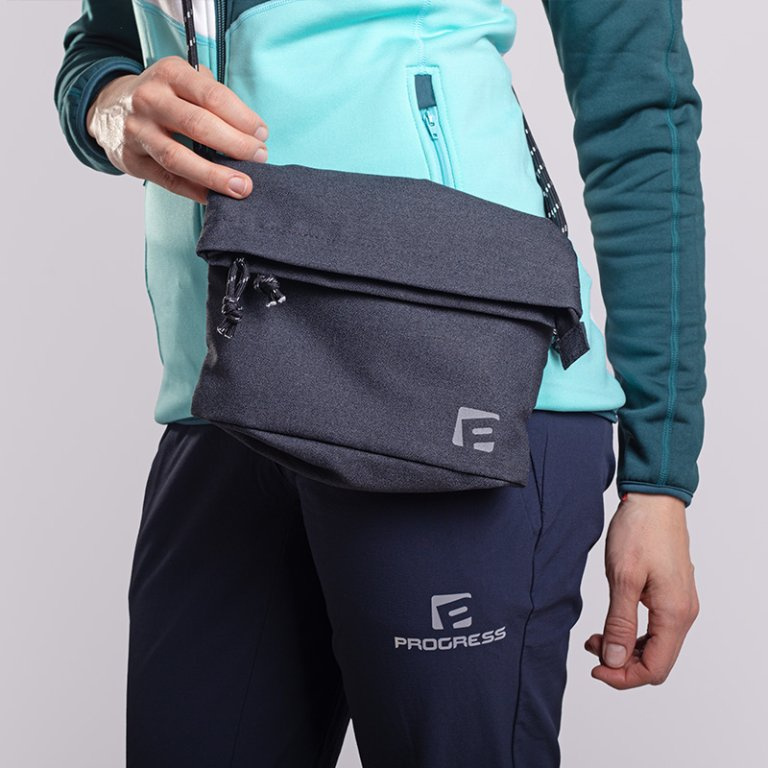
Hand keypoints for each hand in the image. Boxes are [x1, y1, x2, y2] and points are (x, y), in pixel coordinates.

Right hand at [85, 55, 268, 203]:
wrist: (110, 109)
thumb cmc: (164, 97)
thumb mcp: (185, 82)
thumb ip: (214, 99)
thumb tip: (252, 133)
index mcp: (170, 73)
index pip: (212, 96)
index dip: (242, 118)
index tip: (262, 135)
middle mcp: (150, 99)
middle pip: (198, 125)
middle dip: (235, 145)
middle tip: (260, 158)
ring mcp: (137, 131)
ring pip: (179, 158)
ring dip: (215, 176)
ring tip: (242, 187)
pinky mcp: (132, 160)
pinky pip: (168, 180)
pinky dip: (195, 191)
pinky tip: (215, 196)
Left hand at [584, 491, 699, 688]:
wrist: (654, 500)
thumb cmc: (639, 531)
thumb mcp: (623, 578)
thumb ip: (620, 623)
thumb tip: (615, 661)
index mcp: (674, 614)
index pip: (655, 668)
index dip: (624, 677)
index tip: (595, 668)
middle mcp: (683, 613)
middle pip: (657, 661)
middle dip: (623, 663)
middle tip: (591, 648)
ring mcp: (680, 603)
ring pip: (656, 645)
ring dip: (627, 648)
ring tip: (595, 637)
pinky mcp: (672, 593)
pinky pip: (656, 626)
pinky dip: (634, 632)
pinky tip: (612, 623)